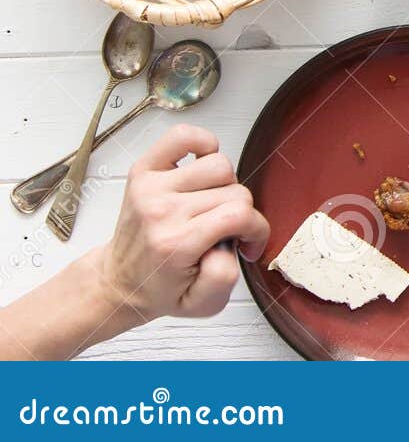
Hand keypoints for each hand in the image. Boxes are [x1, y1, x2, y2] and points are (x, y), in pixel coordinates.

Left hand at [92, 125, 269, 323]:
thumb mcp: (201, 305)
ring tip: (211, 204)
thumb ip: (224, 279)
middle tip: (223, 231)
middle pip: (235, 190)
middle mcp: (162, 211)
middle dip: (239, 212)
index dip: (256, 231)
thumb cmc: (161, 288)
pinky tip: (201, 167)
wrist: (119, 281)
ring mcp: (151, 187)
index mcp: (176, 243)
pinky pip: (183, 136)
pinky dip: (202, 144)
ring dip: (224, 184)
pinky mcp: (144, 171)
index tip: (247, 244)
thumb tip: (232, 243)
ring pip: (220, 164)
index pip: (240, 216)